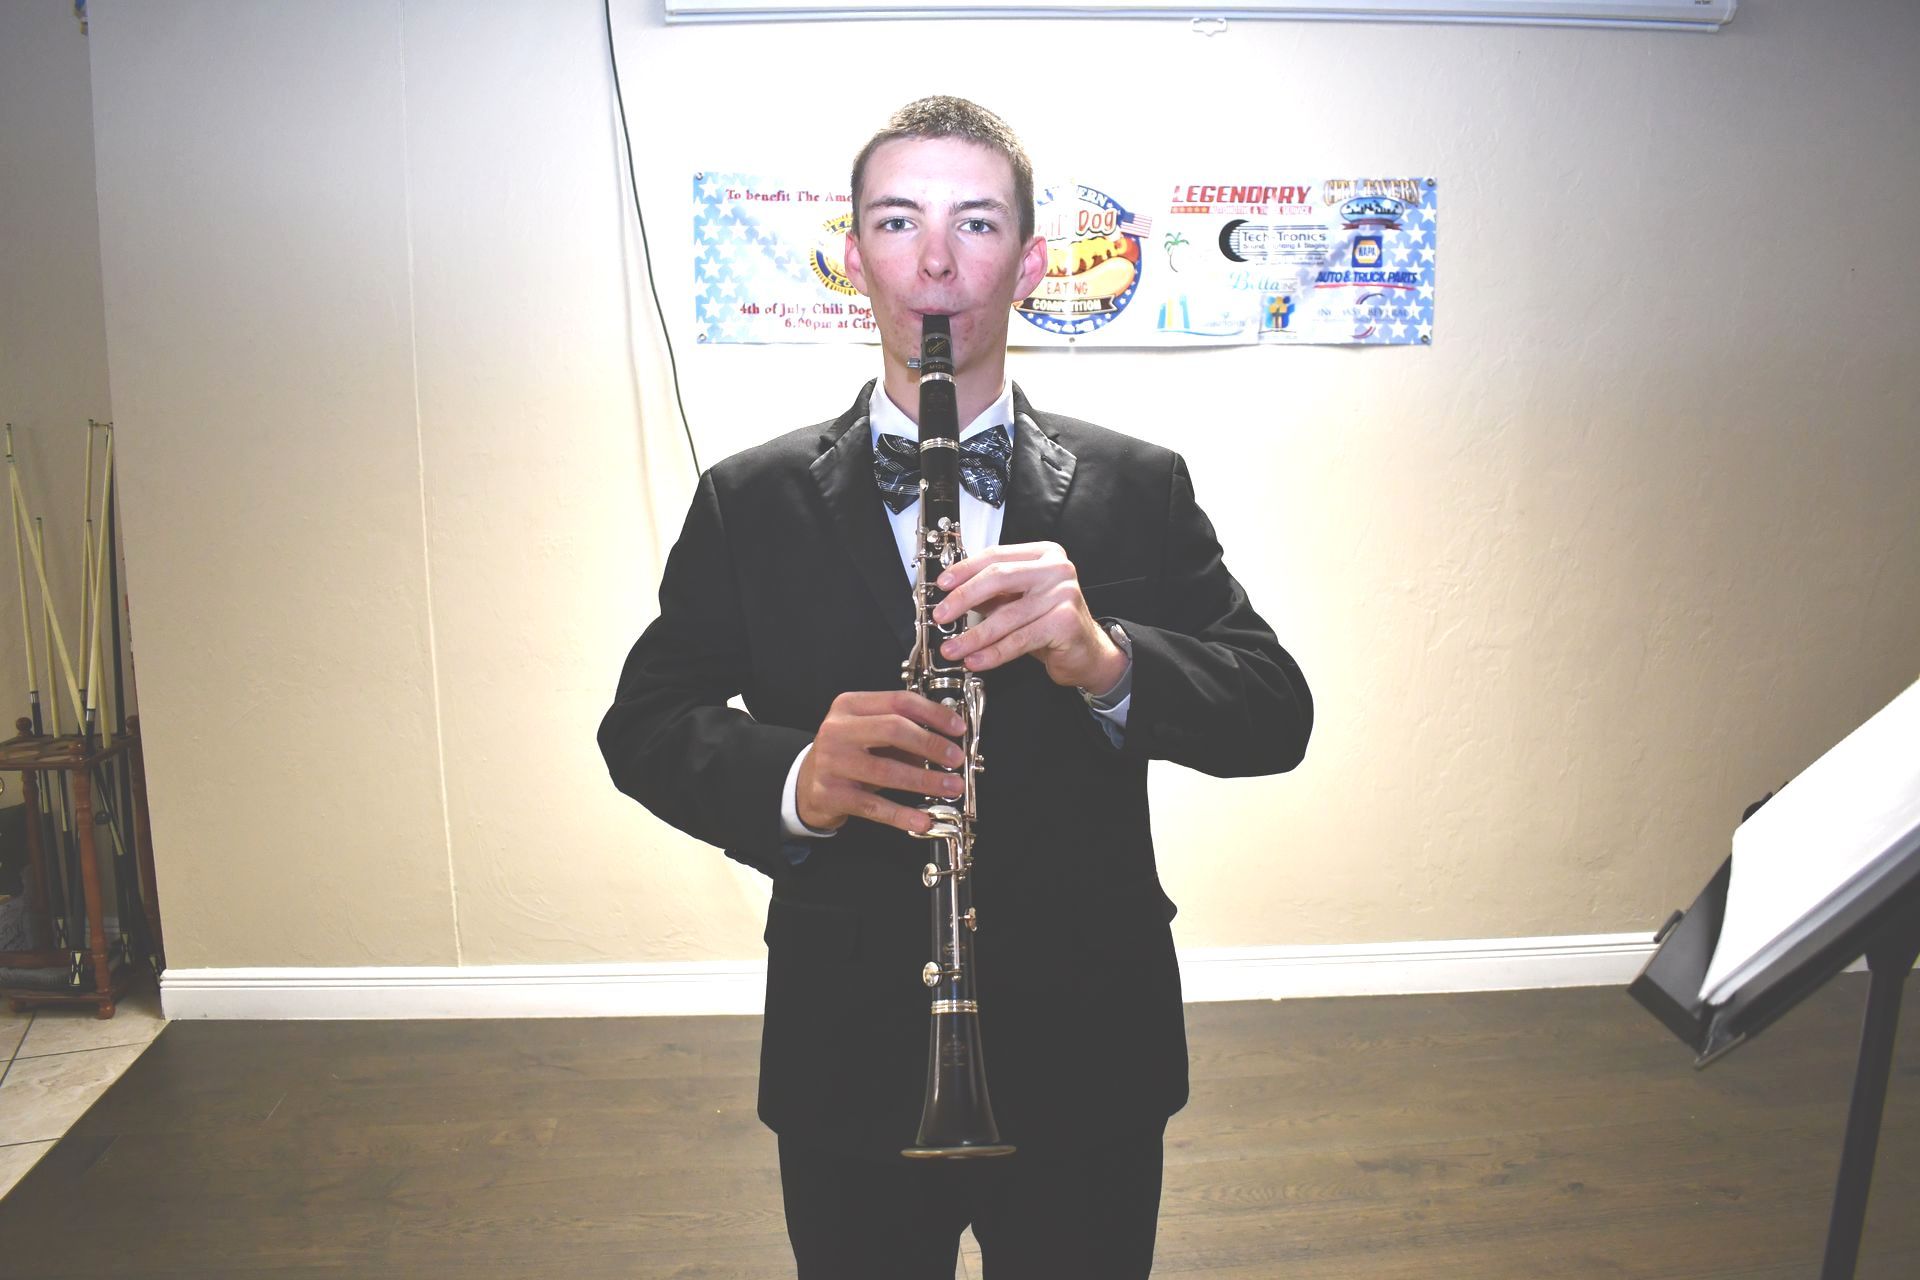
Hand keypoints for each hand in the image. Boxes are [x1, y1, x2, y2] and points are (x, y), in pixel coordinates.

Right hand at [796, 690, 967, 834]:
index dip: (934, 714)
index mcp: (850, 706)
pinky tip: (923, 820)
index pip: (899, 701)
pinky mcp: (829, 794)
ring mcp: (831, 762)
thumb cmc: (848, 755)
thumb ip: (903, 733)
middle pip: (893, 729)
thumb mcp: (870, 734)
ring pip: (886, 770)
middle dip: (931, 745)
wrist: (806, 784)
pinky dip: (902, 814)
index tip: (958, 729)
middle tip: (956, 759)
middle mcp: (837, 730)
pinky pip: (873, 806)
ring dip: (925, 781)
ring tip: (951, 787)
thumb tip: (948, 742)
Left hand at [929, 542, 1127, 694]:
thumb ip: (990, 593)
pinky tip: (976, 660)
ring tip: (952, 648)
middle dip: (963, 598)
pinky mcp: (1065, 622)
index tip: (942, 585)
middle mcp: (1056, 569)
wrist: (1086, 652)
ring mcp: (1064, 593)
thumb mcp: (1017, 600)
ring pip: (1006, 615)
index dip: (965, 570)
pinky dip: (993, 652)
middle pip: (998, 578)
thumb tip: (951, 594)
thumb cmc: (1050, 623)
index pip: (996, 555)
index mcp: (1043, 554)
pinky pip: (1019, 639)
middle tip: (941, 615)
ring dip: (974, 635)